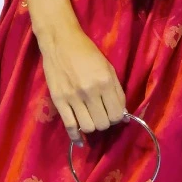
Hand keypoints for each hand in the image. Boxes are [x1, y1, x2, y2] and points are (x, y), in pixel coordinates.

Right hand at [41, 27, 125, 142]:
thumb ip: (117, 91)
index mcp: (105, 82)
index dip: (117, 117)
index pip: (116, 114)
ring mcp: (73, 97)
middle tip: (102, 114)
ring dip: (92, 126)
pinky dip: (76, 136)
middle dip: (105, 121)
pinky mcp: (59, 100)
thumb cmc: (87, 52)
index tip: (113, 112)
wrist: (60, 42)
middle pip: (103, 123)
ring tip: (91, 118)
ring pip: (88, 127)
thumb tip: (123, 115)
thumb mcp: (108, 67)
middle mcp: (90, 91)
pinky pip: (69, 126)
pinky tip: (79, 140)